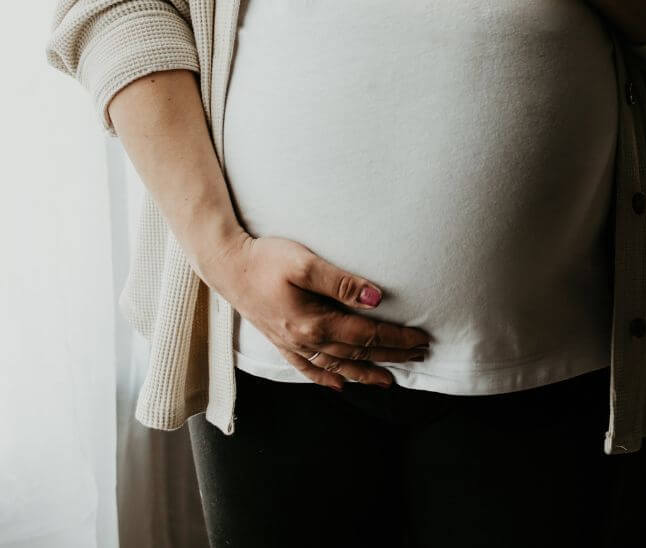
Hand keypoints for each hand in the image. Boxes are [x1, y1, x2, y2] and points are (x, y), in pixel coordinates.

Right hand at [202, 233, 432, 390]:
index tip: (421, 339)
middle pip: (356, 354)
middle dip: (390, 357)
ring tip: (389, 381)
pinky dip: (325, 379)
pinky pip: (307, 369)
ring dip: (364, 373)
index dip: (396, 339)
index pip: (366, 335)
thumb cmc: (265, 258)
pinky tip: (338, 387)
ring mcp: (290, 344)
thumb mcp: (305, 262)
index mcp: (314, 322)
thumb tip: (376, 298)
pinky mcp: (279, 341)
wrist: (225, 266)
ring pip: (336, 367)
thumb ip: (341, 281)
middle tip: (419, 357)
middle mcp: (304, 340)